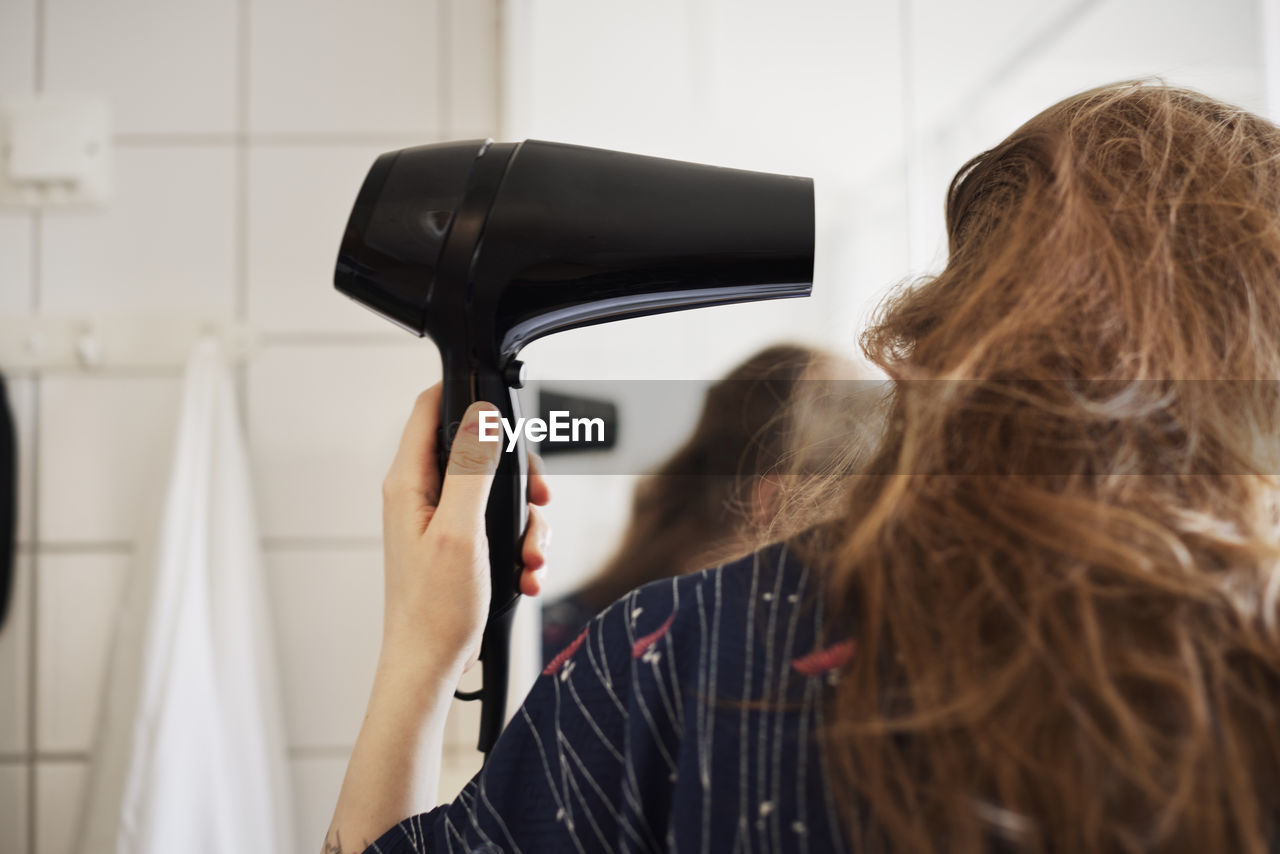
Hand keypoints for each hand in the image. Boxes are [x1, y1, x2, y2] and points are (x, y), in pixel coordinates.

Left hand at [379, 384, 551, 677]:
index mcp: (410, 482)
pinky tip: (525, 575)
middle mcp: (422, 494)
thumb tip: (482, 416)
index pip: (430, 408)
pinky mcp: (457, 543)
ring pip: (497, 491)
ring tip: (531, 556)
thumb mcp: (461, 531)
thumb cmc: (434, 610)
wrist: (429, 665)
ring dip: (526, 521)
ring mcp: (440, 519)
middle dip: (519, 476)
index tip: (505, 410)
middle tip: (538, 500)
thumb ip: (471, 469)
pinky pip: (498, 526)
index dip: (466, 396)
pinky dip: (519, 547)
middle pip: (478, 449)